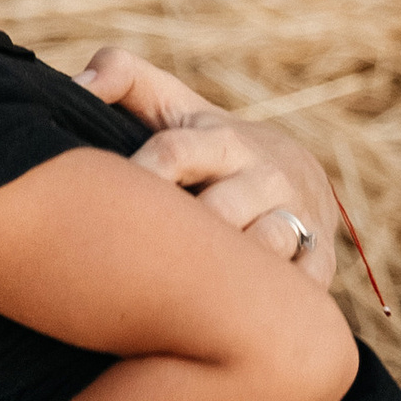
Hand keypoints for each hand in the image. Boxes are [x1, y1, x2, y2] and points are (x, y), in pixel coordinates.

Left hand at [78, 47, 338, 286]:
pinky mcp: (320, 264)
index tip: (99, 202)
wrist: (301, 177)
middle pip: (219, 211)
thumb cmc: (211, 144)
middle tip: (129, 264)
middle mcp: (266, 176)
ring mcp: (299, 219)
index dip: (137, 176)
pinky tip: (221, 321)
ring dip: (222, 275)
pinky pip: (297, 291)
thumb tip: (79, 81)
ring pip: (263, 249)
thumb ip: (126, 79)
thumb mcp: (175, 105)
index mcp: (224, 140)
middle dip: (179, 235)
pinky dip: (266, 308)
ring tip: (172, 297)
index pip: (175, 153)